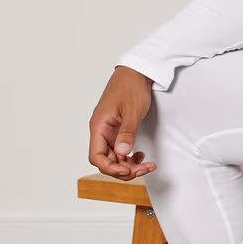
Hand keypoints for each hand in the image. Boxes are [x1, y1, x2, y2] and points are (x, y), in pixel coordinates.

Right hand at [88, 65, 157, 180]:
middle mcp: (101, 130)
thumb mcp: (132, 110)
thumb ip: (127, 132)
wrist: (136, 72)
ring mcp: (109, 130)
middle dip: (124, 169)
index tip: (128, 171)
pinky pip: (119, 148)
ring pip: (114, 156)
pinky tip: (138, 155)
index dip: (110, 168)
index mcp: (99, 126)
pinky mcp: (117, 129)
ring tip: (146, 164)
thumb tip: (123, 153)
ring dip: (128, 164)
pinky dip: (129, 155)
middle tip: (144, 169)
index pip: (96, 157)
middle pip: (106, 160)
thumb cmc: (131, 86)